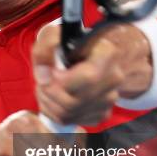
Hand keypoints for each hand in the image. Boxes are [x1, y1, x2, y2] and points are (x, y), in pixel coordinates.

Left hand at [32, 23, 152, 125]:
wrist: (86, 54)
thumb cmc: (68, 44)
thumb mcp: (53, 35)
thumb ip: (44, 49)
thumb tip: (43, 76)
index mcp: (107, 53)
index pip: (87, 78)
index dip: (61, 80)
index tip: (52, 72)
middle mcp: (114, 78)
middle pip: (73, 101)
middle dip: (49, 93)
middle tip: (42, 82)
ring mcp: (109, 99)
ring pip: (69, 114)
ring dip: (48, 103)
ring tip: (46, 88)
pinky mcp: (102, 113)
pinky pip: (72, 121)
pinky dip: (55, 112)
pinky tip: (54, 97)